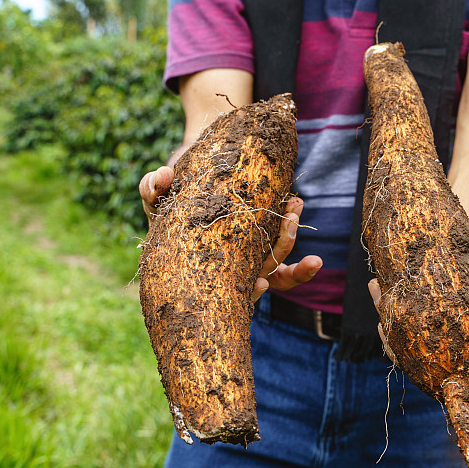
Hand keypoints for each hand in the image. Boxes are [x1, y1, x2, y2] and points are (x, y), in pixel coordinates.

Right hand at [138, 167, 321, 302]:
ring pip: (276, 261)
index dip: (249, 291)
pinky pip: (286, 274)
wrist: (181, 191)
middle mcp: (230, 273)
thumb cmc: (166, 202)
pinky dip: (302, 271)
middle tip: (291, 216)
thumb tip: (161, 175)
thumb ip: (152, 188)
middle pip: (264, 272)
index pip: (230, 292)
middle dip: (282, 245)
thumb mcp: (156, 198)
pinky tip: (316, 262)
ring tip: (294, 205)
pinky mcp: (262, 250)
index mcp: (206, 271)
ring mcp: (248, 263)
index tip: (262, 283)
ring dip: (290, 236)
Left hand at [367, 248, 468, 383]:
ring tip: (378, 288)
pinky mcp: (438, 340)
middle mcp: (465, 366)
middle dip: (398, 331)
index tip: (399, 324)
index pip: (451, 372)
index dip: (421, 355)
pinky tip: (382, 288)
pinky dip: (396, 312)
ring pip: (414, 346)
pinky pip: (412, 334)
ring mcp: (449, 354)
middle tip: (382, 298)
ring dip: (391, 319)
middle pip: (424, 359)